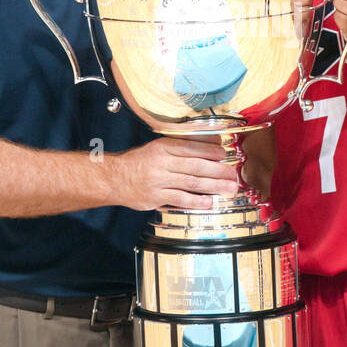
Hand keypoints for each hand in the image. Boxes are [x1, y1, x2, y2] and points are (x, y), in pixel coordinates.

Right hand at [109, 137, 238, 212]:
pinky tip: (209, 202)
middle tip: (233, 174)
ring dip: (213, 186)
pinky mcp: (156, 196)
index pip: (191, 147)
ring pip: (191, 182)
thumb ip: (179, 147)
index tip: (225, 154)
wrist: (113, 178)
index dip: (210, 150)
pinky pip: (180, 198)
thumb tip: (208, 144)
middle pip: (195, 165)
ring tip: (228, 188)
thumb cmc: (139, 163)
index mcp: (163, 147)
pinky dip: (196, 201)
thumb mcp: (156, 148)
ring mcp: (158, 180)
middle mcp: (161, 162)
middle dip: (218, 170)